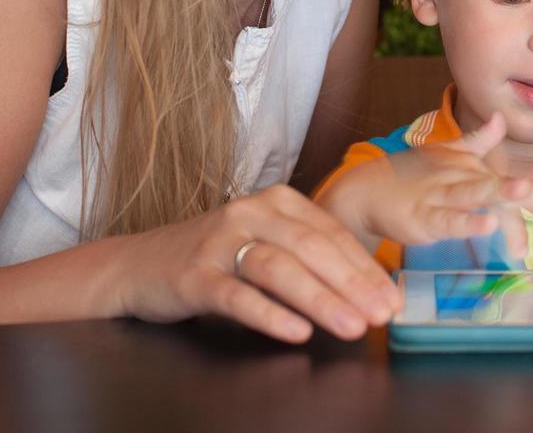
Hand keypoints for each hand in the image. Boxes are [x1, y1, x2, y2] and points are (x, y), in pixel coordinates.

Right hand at [113, 183, 401, 343]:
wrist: (140, 265)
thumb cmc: (216, 256)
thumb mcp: (266, 242)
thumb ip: (310, 255)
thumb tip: (367, 287)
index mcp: (277, 200)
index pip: (332, 233)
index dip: (366, 267)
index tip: (392, 298)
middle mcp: (251, 212)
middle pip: (312, 248)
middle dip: (352, 284)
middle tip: (380, 315)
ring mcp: (220, 242)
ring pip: (280, 268)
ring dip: (321, 300)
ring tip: (351, 327)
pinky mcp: (194, 275)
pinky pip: (237, 295)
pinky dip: (270, 314)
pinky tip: (297, 333)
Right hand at [341, 113, 532, 261]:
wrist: (366, 190)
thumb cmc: (412, 175)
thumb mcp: (447, 156)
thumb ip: (478, 141)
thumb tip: (502, 117)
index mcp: (473, 170)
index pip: (513, 183)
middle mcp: (462, 180)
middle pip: (505, 186)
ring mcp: (442, 195)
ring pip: (476, 194)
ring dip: (501, 192)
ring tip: (524, 189)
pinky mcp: (423, 217)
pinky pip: (448, 220)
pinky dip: (466, 221)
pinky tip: (486, 224)